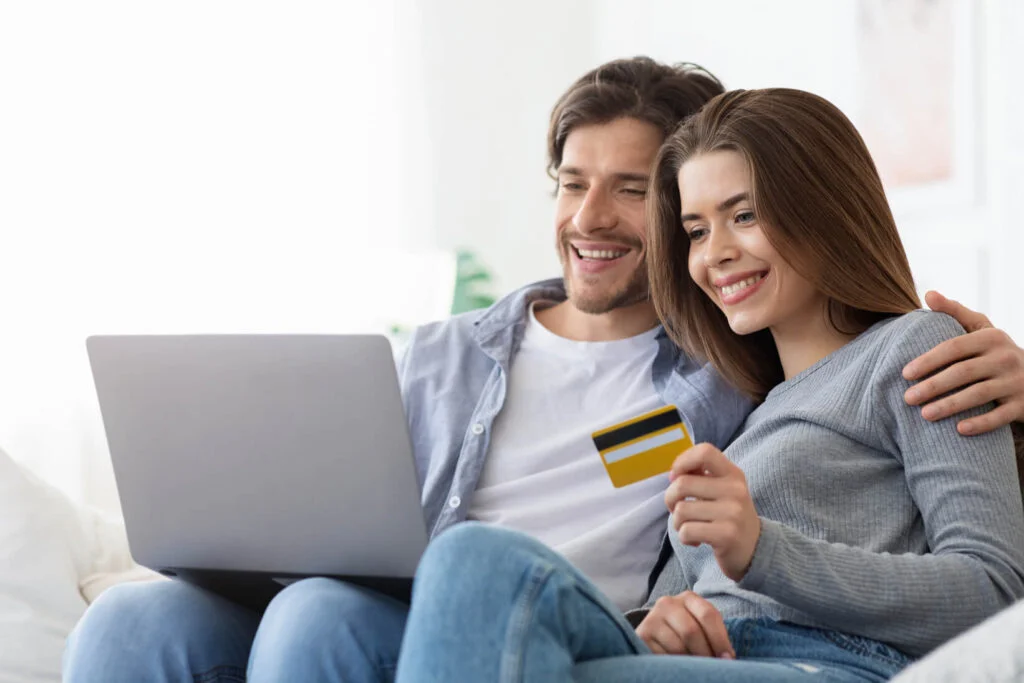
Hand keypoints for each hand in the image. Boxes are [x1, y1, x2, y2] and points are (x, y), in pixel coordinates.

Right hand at [635, 591, 734, 657]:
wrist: (657, 632)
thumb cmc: (687, 631)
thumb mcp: (701, 626)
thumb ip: (714, 635)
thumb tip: (727, 659)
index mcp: (688, 598)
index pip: (708, 615)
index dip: (720, 640)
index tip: (727, 659)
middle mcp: (668, 603)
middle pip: (692, 631)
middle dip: (705, 653)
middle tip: (710, 668)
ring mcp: (652, 618)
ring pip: (677, 647)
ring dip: (690, 662)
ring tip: (694, 667)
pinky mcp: (642, 635)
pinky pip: (663, 656)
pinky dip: (674, 664)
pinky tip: (677, 664)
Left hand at [665, 443, 760, 581]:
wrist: (754, 549)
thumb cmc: (728, 516)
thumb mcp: (722, 490)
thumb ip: (700, 476)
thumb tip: (674, 475)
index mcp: (733, 474)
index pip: (705, 452)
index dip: (683, 461)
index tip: (677, 477)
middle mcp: (735, 490)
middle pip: (682, 484)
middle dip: (670, 499)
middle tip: (678, 510)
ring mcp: (732, 512)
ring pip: (681, 510)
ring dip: (678, 522)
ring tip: (691, 527)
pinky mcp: (726, 535)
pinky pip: (687, 531)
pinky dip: (685, 538)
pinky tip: (697, 541)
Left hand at [903, 291, 1023, 434]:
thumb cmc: (995, 351)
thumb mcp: (981, 328)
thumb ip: (954, 312)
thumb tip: (929, 294)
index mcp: (991, 337)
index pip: (954, 347)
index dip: (929, 360)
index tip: (905, 373)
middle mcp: (1005, 357)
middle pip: (963, 372)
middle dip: (933, 386)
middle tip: (908, 398)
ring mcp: (1016, 382)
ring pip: (979, 395)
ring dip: (950, 405)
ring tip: (924, 415)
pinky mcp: (1022, 405)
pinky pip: (1000, 416)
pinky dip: (981, 424)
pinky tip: (959, 430)